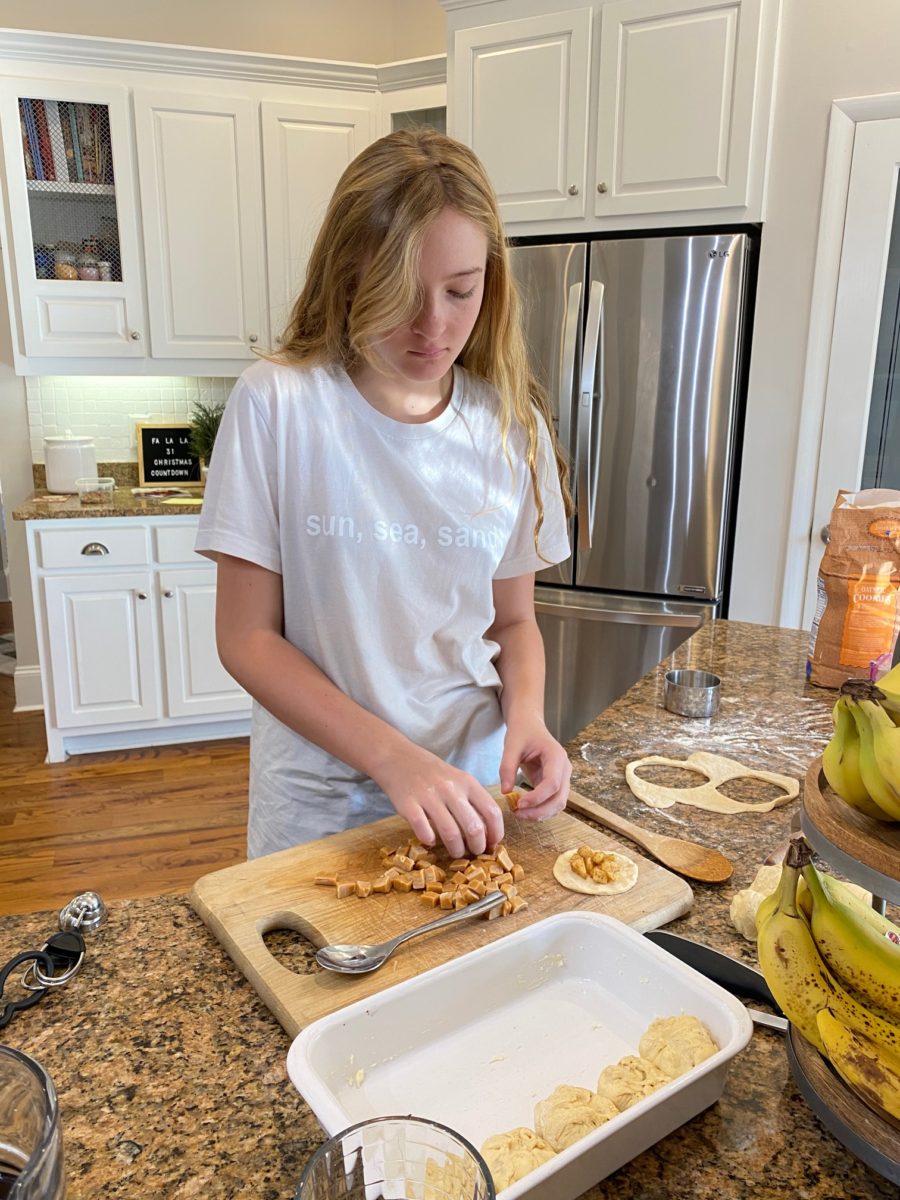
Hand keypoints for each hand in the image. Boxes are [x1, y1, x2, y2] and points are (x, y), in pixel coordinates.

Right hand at [372, 748, 504, 859]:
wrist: (397, 758)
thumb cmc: (433, 773)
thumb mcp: (458, 779)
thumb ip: (473, 801)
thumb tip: (488, 832)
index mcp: (467, 782)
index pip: (492, 811)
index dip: (496, 833)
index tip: (493, 844)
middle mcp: (450, 789)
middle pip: (473, 827)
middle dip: (477, 846)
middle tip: (474, 852)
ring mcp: (429, 796)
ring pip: (450, 833)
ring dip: (456, 849)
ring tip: (456, 852)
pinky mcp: (408, 805)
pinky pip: (423, 830)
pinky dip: (430, 841)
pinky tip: (431, 840)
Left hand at [499, 715, 570, 820]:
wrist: (530, 725)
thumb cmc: (522, 732)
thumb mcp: (511, 745)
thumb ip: (507, 767)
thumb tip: (505, 792)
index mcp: (556, 756)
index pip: (552, 783)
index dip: (537, 798)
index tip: (519, 804)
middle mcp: (564, 769)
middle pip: (559, 798)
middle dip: (539, 811)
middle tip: (517, 814)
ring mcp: (562, 777)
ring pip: (558, 804)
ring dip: (540, 814)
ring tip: (518, 814)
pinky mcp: (555, 783)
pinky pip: (552, 802)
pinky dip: (540, 810)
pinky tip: (524, 809)